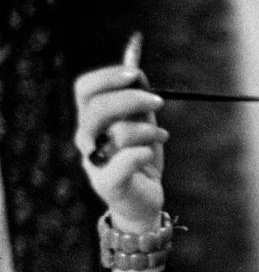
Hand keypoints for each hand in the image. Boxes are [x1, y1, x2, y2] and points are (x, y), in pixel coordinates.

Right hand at [74, 65, 167, 232]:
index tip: (135, 73)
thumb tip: (136, 70)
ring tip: (161, 136)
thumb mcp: (141, 124)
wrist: (143, 202)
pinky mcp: (108, 184)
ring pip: (117, 134)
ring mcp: (94, 162)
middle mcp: (87, 139)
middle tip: (159, 102)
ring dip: (146, 130)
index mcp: (91, 120)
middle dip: (132, 99)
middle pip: (98, 108)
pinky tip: (150, 154)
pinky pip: (124, 162)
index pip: (85, 89)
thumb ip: (137, 100)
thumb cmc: (139, 158)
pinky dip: (142, 154)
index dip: (107, 77)